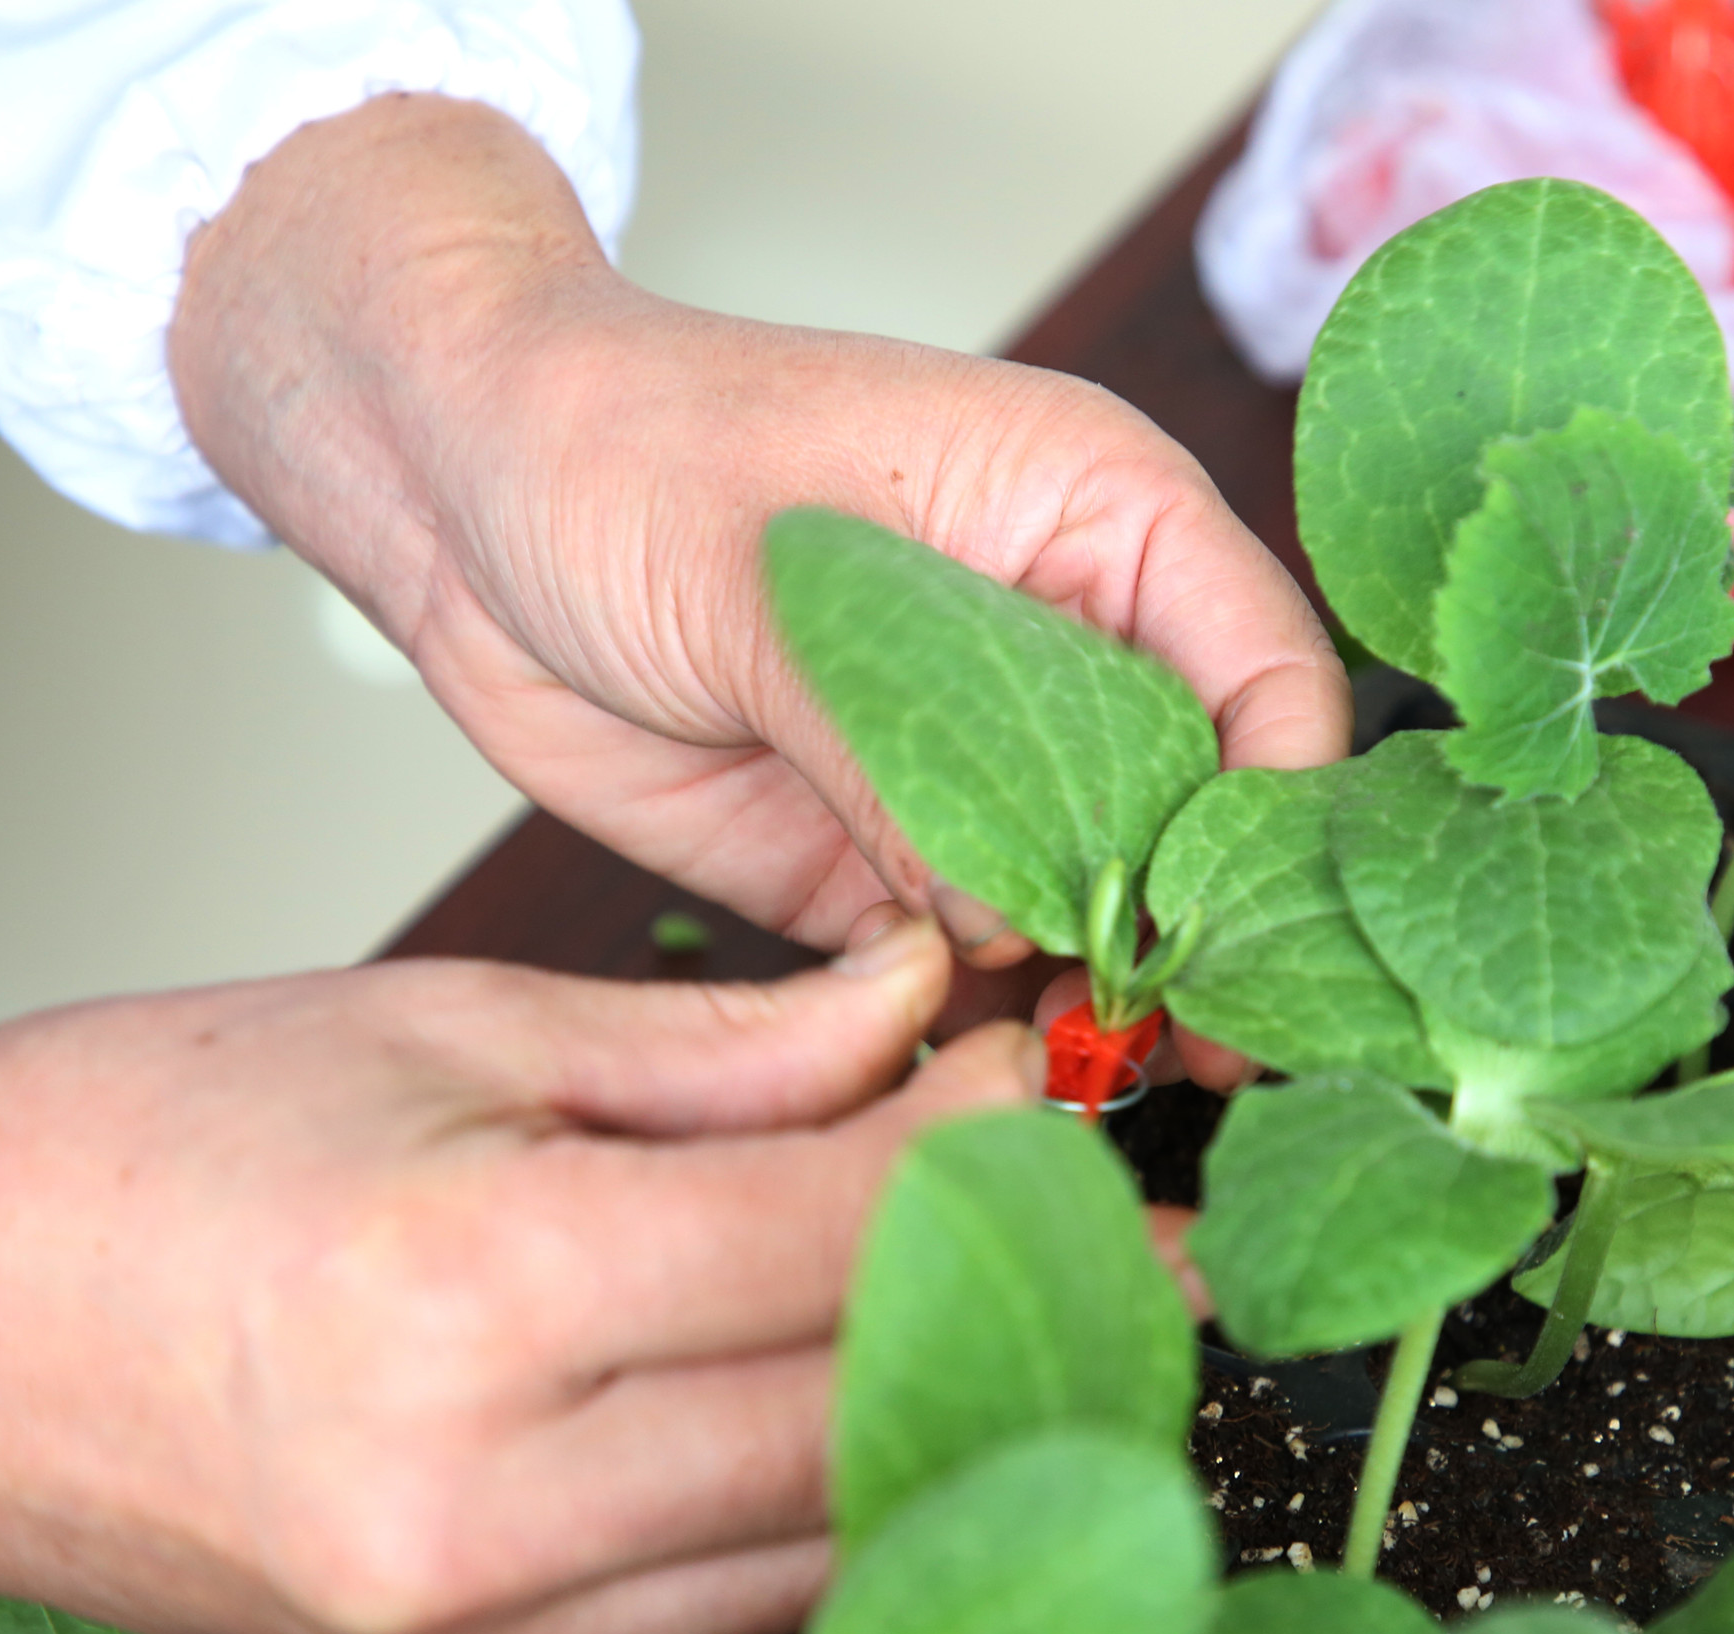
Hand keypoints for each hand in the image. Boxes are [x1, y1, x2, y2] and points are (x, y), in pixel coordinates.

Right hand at [0, 918, 1041, 1633]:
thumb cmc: (133, 1144)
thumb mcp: (443, 1029)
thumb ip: (720, 1052)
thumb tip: (923, 1009)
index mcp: (471, 1297)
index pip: (842, 1232)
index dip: (990, 1138)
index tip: (1048, 1061)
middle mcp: (481, 1502)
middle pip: (868, 1398)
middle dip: (1027, 1284)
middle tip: (1129, 1194)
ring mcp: (474, 1627)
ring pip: (826, 1531)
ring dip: (961, 1412)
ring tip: (1051, 1295)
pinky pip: (731, 1606)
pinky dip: (832, 1502)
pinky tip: (889, 1400)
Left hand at [170, 95, 1344, 1085]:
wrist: (455, 500)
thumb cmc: (615, 450)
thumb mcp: (767, 585)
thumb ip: (898, 754)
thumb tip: (1012, 919)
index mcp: (1097, 521)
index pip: (1268, 677)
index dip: (1277, 816)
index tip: (1246, 940)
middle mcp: (1064, 651)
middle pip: (1203, 817)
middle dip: (1201, 935)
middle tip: (1190, 1056)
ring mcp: (979, 764)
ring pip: (1097, 908)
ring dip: (1095, 999)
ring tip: (1088, 1081)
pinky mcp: (889, 857)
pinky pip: (975, 962)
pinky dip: (981, 1025)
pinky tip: (978, 1077)